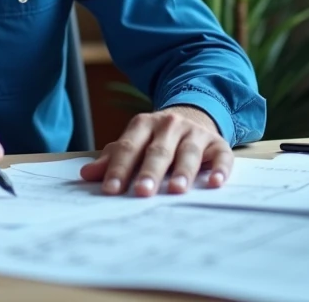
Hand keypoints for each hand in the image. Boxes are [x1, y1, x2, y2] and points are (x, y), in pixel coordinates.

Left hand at [80, 106, 231, 195]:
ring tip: (176, 190)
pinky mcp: (218, 143)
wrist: (194, 116)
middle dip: (149, 172)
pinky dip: (220, 169)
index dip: (119, 169)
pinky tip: (215, 183)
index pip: (129, 147)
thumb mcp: (134, 143)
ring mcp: (195, 133)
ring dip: (183, 171)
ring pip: (188, 152)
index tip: (110, 190)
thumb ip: (112, 159)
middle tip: (141, 192)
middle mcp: (170, 125)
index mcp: (144, 124)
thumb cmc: (157, 139)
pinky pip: (222, 156)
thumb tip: (86, 175)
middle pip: (158, 150)